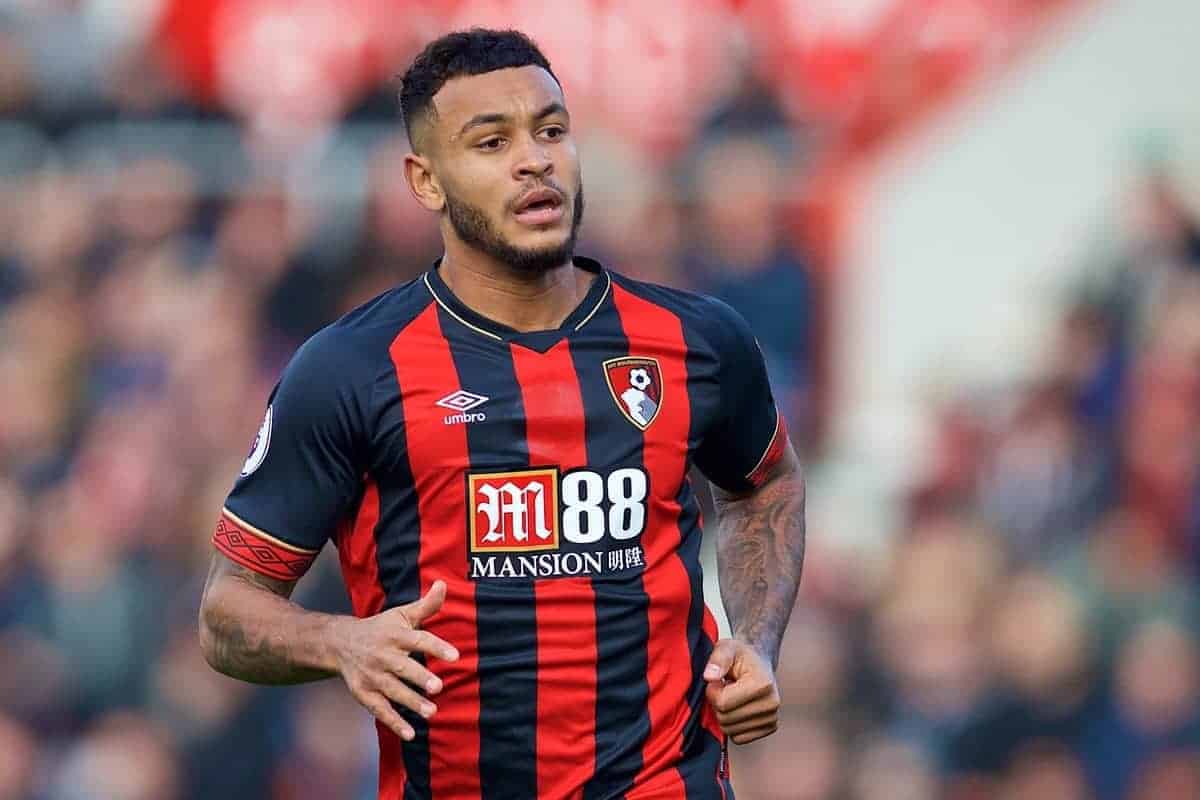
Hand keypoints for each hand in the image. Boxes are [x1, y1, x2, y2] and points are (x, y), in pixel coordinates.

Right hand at [328, 580, 458, 740]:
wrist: (339, 643)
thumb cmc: (380, 628)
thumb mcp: (401, 615)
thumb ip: (426, 605)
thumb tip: (443, 583)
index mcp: (395, 635)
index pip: (418, 640)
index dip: (437, 647)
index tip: (455, 656)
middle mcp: (382, 655)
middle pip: (403, 667)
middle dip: (419, 678)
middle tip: (439, 687)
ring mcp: (372, 676)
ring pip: (392, 691)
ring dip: (411, 702)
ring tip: (432, 712)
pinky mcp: (364, 693)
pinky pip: (379, 709)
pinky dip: (394, 722)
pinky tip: (410, 734)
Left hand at [703, 638, 780, 744]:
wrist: (760, 662)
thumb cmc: (740, 655)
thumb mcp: (726, 647)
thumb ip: (717, 659)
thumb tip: (709, 676)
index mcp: (762, 684)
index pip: (723, 703)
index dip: (712, 692)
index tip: (716, 681)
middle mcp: (771, 703)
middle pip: (726, 719)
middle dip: (717, 704)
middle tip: (723, 688)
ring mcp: (772, 718)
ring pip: (731, 731)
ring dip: (724, 715)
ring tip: (732, 696)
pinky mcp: (770, 728)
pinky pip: (739, 738)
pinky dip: (733, 726)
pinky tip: (737, 708)